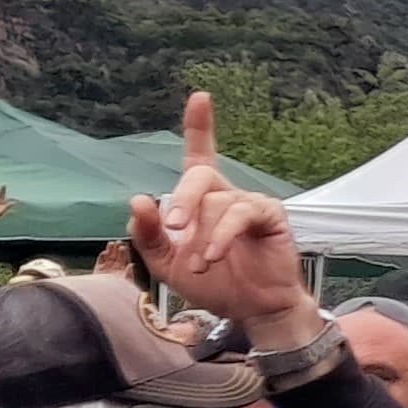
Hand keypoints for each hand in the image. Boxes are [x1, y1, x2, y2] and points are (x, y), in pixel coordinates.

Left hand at [130, 94, 322, 343]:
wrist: (252, 310)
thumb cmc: (214, 284)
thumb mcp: (167, 264)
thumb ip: (149, 236)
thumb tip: (138, 200)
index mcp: (201, 201)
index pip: (200, 154)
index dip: (201, 125)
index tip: (200, 97)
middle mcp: (225, 195)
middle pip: (200, 174)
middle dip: (182, 200)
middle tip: (174, 228)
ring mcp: (249, 204)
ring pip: (217, 202)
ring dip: (202, 237)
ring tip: (200, 265)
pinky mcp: (269, 216)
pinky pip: (241, 214)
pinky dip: (222, 235)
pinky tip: (215, 256)